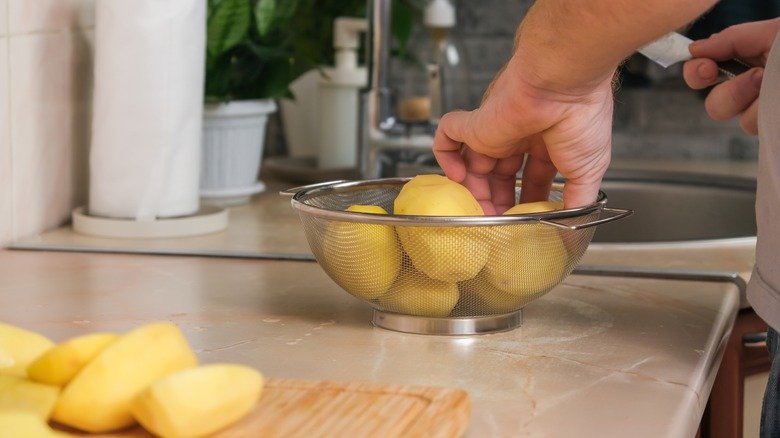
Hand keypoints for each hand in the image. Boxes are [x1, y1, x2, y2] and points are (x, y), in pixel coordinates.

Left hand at [432, 59, 613, 213]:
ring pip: (472, 163)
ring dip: (471, 190)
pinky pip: (448, 136)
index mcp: (548, 143)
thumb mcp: (588, 171)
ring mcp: (496, 128)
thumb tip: (571, 232)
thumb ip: (577, 204)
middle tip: (493, 224)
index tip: (521, 223)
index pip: (530, 179)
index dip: (524, 202)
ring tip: (474, 212)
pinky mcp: (476, 121)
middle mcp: (520, 136)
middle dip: (495, 202)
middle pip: (498, 176)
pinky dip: (444, 156)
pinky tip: (455, 176)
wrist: (563, 82)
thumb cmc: (581, 117)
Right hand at [683, 18, 779, 134]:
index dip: (696, 72)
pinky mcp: (768, 126)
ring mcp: (759, 110)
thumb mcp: (771, 33)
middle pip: (714, 104)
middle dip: (731, 93)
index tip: (707, 68)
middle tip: (757, 78)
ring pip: (734, 118)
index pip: (702, 71)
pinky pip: (751, 126)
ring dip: (752, 100)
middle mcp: (749, 88)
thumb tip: (694, 49)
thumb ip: (732, 38)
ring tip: (774, 85)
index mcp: (745, 61)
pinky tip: (778, 102)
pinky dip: (763, 113)